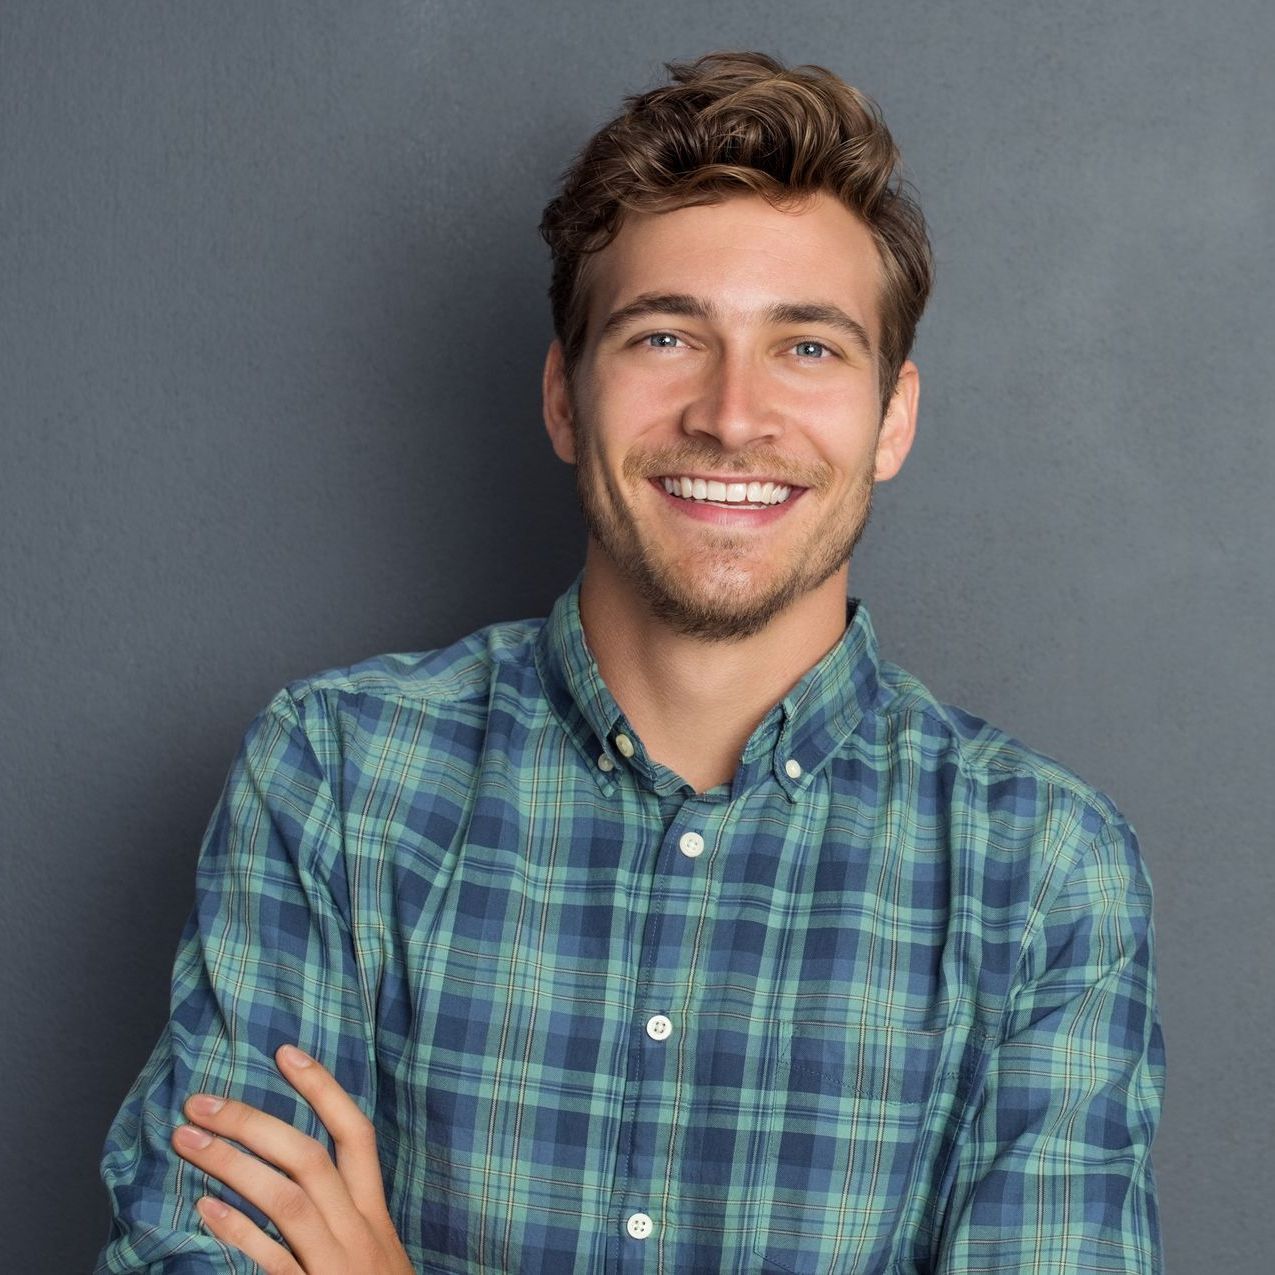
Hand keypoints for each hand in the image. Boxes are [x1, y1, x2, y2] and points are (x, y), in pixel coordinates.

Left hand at [171, 1043, 413, 1273]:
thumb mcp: (372, 1254)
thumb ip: (341, 1216)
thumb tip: (294, 1171)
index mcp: (374, 1213)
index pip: (355, 1134)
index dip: (323, 1089)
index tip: (285, 1053)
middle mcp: (359, 1230)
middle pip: (310, 1159)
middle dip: (255, 1122)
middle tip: (203, 1101)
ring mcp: (337, 1264)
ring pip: (288, 1199)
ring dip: (234, 1164)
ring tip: (188, 1140)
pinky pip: (274, 1261)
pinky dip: (240, 1232)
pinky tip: (205, 1209)